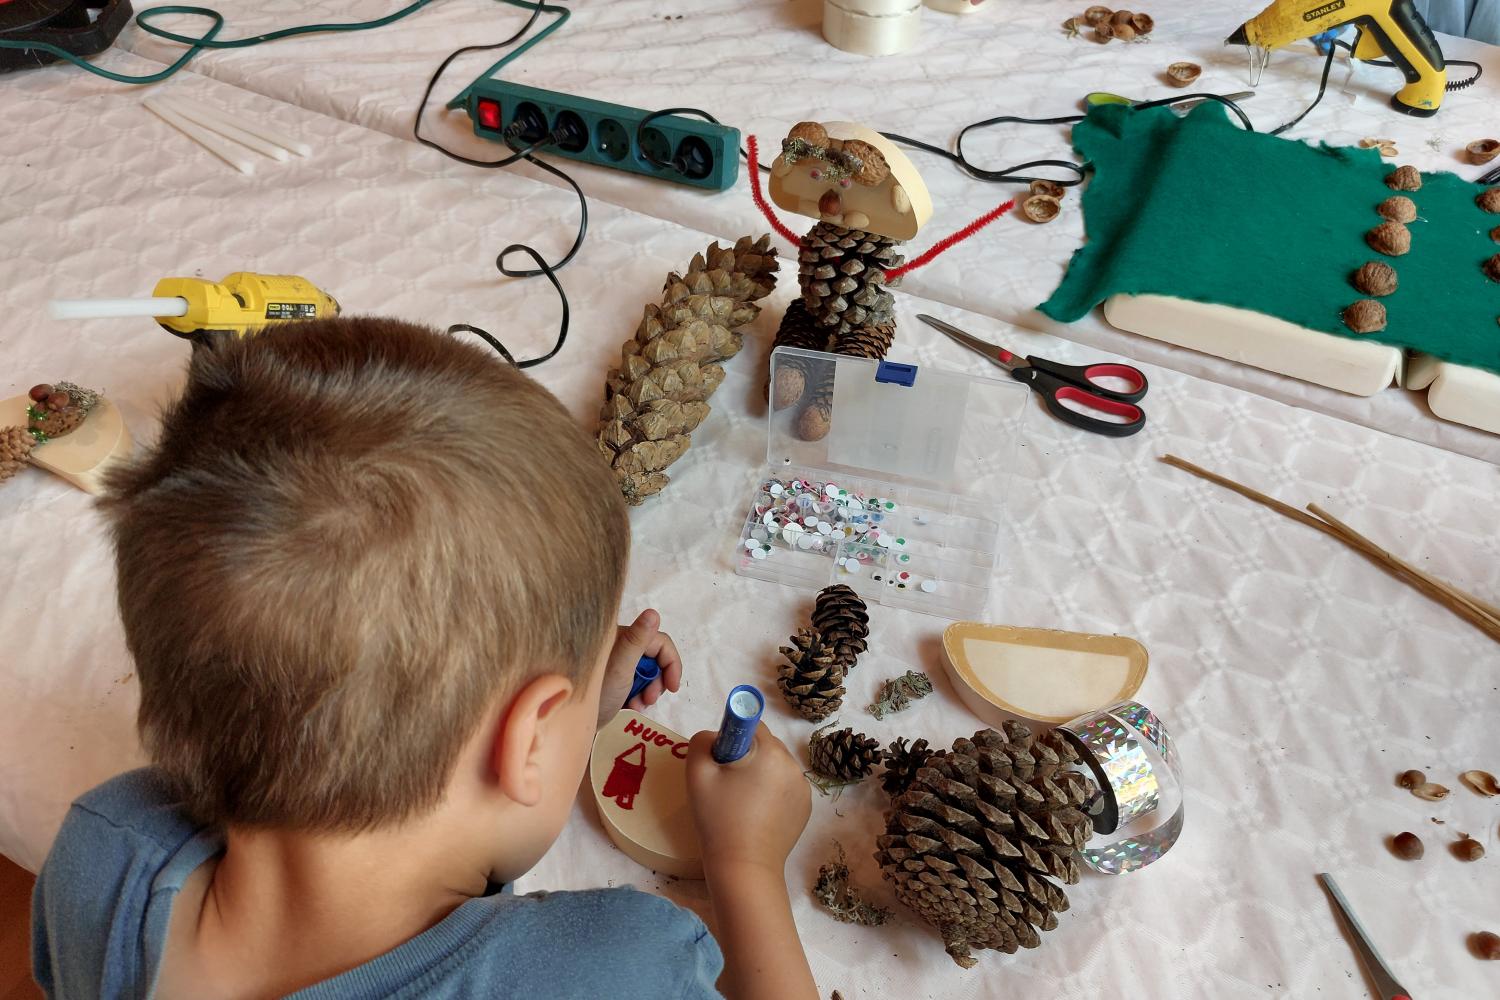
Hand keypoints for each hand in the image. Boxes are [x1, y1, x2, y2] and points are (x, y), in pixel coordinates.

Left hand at [601, 609, 681, 720]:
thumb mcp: (620, 667)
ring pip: (648, 674)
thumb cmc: (596, 694)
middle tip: (649, 698)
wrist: (571, 723)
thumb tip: (653, 612)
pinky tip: (630, 707)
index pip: (660, 643)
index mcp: (622, 636)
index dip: (671, 664)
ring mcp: (617, 663)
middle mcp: (620, 646)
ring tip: (637, 706)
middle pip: (655, 659)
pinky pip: (637, 685)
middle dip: (657, 682)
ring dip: (648, 693)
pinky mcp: (614, 680)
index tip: (673, 688)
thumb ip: (638, 639)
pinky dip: (638, 698)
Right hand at [685, 725, 810, 873]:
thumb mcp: (697, 774)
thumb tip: (716, 736)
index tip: (723, 762)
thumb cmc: (718, 818)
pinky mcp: (805, 809)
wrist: (743, 867)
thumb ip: (703, 741)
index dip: (733, 738)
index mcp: (771, 752)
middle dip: (747, 757)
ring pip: (775, 767)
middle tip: (727, 785)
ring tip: (741, 803)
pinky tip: (756, 815)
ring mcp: (803, 789)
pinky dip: (771, 794)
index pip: (753, 725)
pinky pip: (785, 788)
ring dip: (760, 775)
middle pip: (766, 746)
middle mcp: (793, 765)